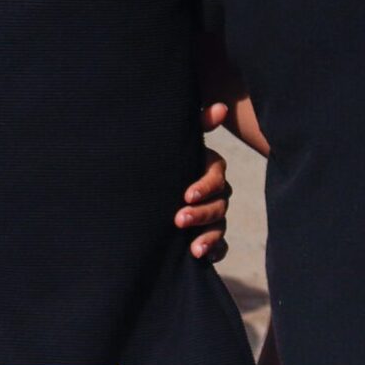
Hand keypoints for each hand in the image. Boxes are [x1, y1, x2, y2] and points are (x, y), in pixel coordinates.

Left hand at [176, 103, 231, 260]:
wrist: (141, 183)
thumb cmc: (162, 154)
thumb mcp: (175, 140)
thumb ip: (198, 123)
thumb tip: (222, 107)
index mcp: (208, 168)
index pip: (215, 178)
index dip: (204, 186)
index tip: (186, 195)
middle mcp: (215, 192)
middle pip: (218, 205)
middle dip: (201, 214)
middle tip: (178, 219)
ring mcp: (213, 214)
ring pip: (220, 226)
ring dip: (209, 236)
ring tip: (193, 248)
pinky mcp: (206, 234)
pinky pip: (219, 245)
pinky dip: (214, 251)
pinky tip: (202, 257)